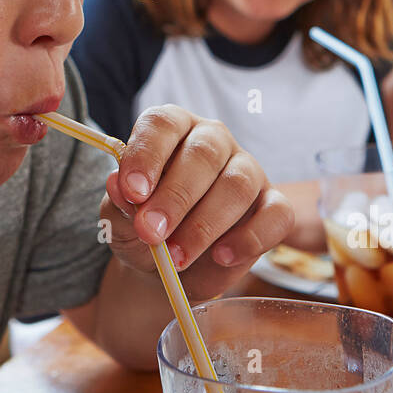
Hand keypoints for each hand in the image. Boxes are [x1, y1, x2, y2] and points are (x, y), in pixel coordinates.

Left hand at [99, 105, 292, 300]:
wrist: (170, 267)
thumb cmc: (144, 230)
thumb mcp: (121, 221)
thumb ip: (119, 204)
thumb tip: (117, 184)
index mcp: (172, 130)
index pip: (162, 124)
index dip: (146, 154)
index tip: (132, 192)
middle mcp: (213, 141)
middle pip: (203, 154)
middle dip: (174, 197)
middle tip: (150, 232)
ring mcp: (248, 170)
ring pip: (238, 184)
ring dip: (205, 224)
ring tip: (177, 257)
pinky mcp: (273, 205)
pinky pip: (275, 215)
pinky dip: (250, 238)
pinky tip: (222, 256)